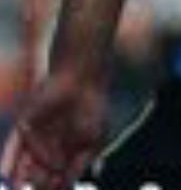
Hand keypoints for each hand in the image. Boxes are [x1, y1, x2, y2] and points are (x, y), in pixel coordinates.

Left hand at [0, 71, 108, 189]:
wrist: (84, 81)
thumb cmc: (93, 109)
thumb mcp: (94, 141)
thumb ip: (80, 164)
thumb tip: (66, 184)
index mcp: (66, 153)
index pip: (56, 177)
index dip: (55, 185)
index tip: (57, 188)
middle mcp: (47, 148)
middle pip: (38, 174)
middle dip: (40, 182)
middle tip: (44, 184)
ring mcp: (34, 138)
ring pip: (23, 164)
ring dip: (21, 177)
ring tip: (21, 184)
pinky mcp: (24, 126)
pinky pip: (14, 147)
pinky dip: (9, 162)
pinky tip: (6, 174)